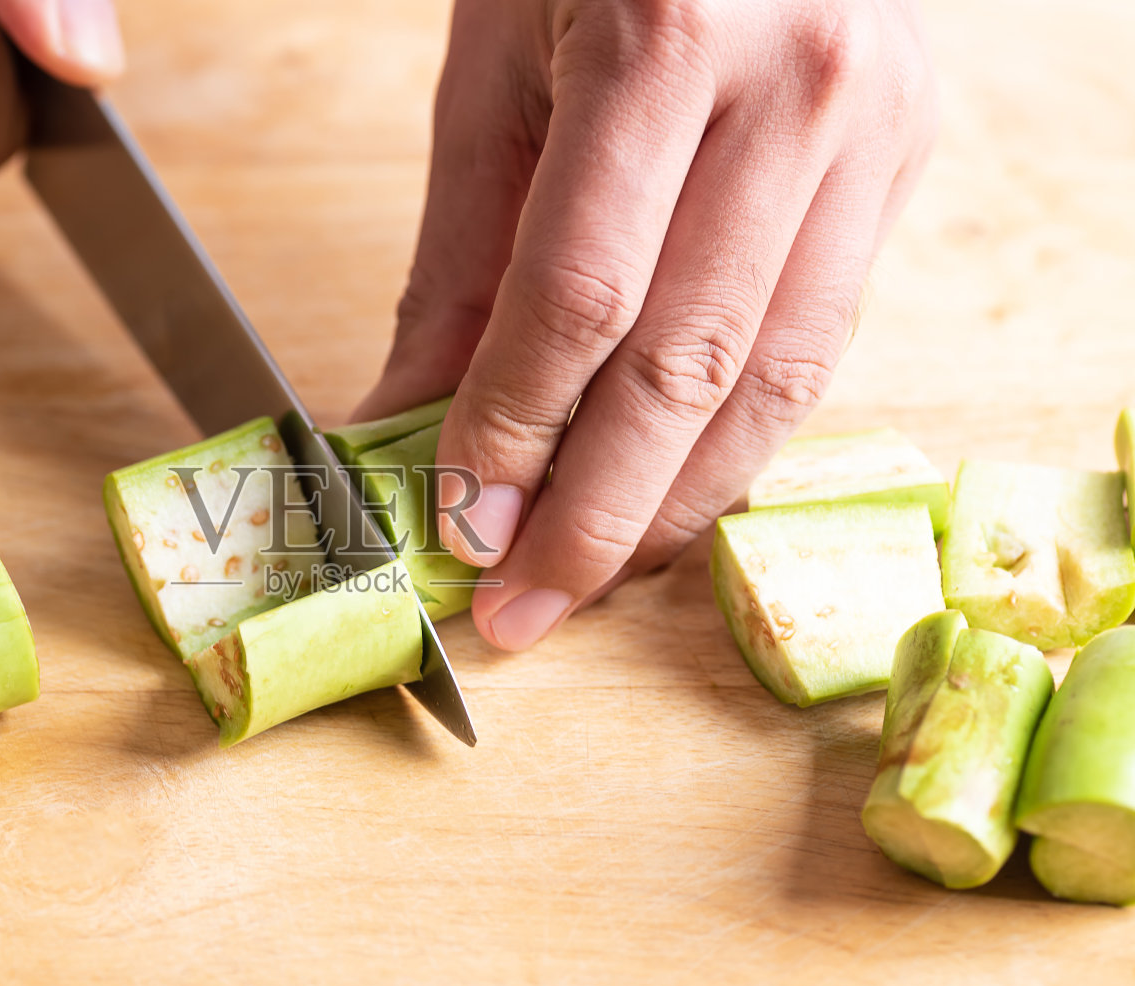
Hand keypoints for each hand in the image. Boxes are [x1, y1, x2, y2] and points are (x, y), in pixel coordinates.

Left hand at [352, 0, 937, 650]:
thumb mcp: (490, 83)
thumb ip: (458, 270)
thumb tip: (402, 428)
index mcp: (665, 42)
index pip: (583, 298)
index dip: (515, 435)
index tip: (461, 531)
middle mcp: (799, 88)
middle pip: (690, 362)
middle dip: (595, 514)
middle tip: (519, 608)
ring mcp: (873, 127)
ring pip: (776, 378)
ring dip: (674, 505)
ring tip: (591, 579)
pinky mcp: (904, 163)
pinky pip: (819, 343)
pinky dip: (737, 439)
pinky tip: (669, 494)